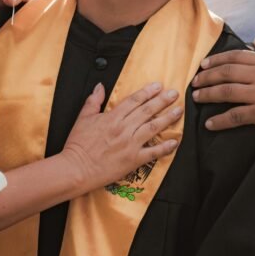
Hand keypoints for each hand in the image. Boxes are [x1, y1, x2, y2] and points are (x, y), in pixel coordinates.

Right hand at [61, 82, 181, 189]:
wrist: (76, 169)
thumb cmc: (78, 146)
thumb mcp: (82, 118)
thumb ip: (94, 101)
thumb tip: (100, 86)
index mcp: (112, 118)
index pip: (134, 100)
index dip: (147, 92)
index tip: (158, 86)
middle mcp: (123, 129)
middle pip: (147, 111)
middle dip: (162, 101)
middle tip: (174, 94)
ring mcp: (130, 145)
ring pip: (153, 127)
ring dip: (168, 118)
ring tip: (178, 111)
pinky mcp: (133, 160)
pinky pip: (153, 152)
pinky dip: (165, 147)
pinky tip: (175, 141)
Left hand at [190, 37, 254, 138]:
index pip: (235, 57)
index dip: (216, 60)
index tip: (203, 65)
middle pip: (226, 73)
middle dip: (207, 77)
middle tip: (194, 82)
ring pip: (227, 92)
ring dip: (208, 95)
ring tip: (196, 98)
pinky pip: (236, 116)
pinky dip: (220, 120)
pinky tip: (209, 124)